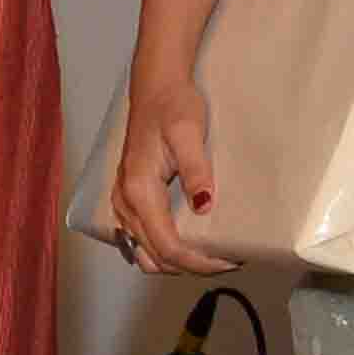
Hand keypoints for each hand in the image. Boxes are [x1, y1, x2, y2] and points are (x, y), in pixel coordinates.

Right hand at [103, 68, 237, 275]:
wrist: (156, 88)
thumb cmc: (173, 106)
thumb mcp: (189, 133)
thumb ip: (196, 170)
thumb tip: (203, 206)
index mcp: (139, 190)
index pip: (166, 245)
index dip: (197, 261)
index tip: (228, 261)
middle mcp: (125, 202)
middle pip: (155, 256)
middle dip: (192, 266)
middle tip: (229, 261)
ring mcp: (124, 203)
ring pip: (145, 253)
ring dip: (177, 263)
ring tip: (213, 257)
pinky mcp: (130, 200)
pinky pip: (142, 239)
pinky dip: (165, 251)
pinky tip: (191, 245)